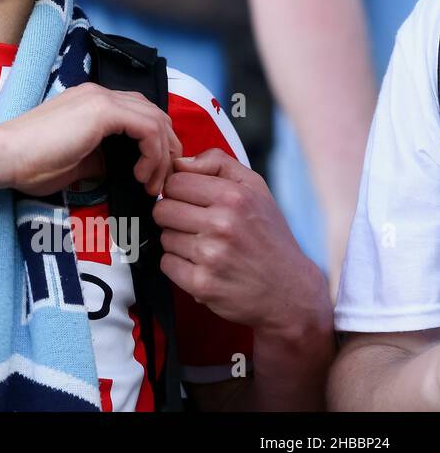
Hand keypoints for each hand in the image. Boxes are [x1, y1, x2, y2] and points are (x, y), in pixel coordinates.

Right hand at [0, 82, 180, 198]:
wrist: (5, 156)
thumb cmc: (30, 163)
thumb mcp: (75, 163)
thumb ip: (100, 160)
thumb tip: (118, 169)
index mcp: (90, 103)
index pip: (138, 113)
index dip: (154, 142)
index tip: (153, 173)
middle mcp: (98, 94)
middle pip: (153, 113)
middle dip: (166, 147)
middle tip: (163, 179)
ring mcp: (100, 98)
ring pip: (155, 120)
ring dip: (161, 155)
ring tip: (152, 183)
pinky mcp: (103, 110)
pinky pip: (147, 128)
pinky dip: (153, 153)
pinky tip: (140, 173)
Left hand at [154, 148, 329, 331]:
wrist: (290, 291)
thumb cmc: (269, 236)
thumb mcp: (255, 188)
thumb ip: (217, 163)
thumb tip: (179, 161)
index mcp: (234, 197)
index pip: (174, 182)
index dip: (179, 191)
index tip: (192, 201)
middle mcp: (223, 224)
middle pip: (162, 209)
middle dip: (174, 217)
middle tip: (197, 226)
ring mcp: (211, 256)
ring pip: (163, 237)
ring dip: (178, 243)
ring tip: (206, 247)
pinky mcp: (202, 284)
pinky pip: (166, 264)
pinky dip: (179, 266)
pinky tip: (202, 266)